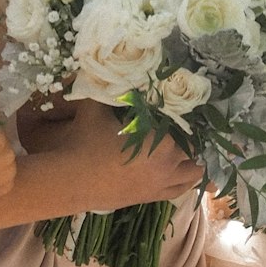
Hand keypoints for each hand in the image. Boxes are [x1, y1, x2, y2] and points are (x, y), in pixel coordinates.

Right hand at [62, 101, 202, 208]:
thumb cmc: (85, 141)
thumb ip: (111, 88)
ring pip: (194, 174)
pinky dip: (187, 181)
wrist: (69, 180)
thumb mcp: (97, 106)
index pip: (189, 126)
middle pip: (195, 150)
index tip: (191, 105)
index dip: (193, 116)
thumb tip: (116, 69)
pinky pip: (180, 191)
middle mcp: (168, 165)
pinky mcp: (150, 197)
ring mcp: (161, 184)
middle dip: (195, 137)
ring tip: (194, 149)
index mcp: (161, 141)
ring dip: (196, 160)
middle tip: (191, 124)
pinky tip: (186, 174)